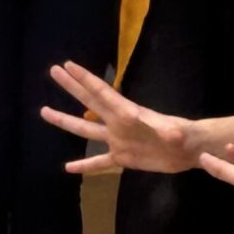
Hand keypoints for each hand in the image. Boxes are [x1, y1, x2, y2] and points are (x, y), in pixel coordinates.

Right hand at [42, 60, 202, 175]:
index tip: (68, 65)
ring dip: (66, 121)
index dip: (85, 79)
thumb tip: (169, 132)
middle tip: (53, 71)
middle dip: (71, 87)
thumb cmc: (184, 136)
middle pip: (88, 102)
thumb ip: (169, 132)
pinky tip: (68, 168)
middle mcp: (117, 124)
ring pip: (86, 130)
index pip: (102, 94)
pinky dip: (85, 164)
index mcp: (127, 114)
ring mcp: (118, 140)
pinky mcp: (123, 158)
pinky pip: (99, 162)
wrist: (189, 149)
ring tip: (44, 111)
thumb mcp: (176, 132)